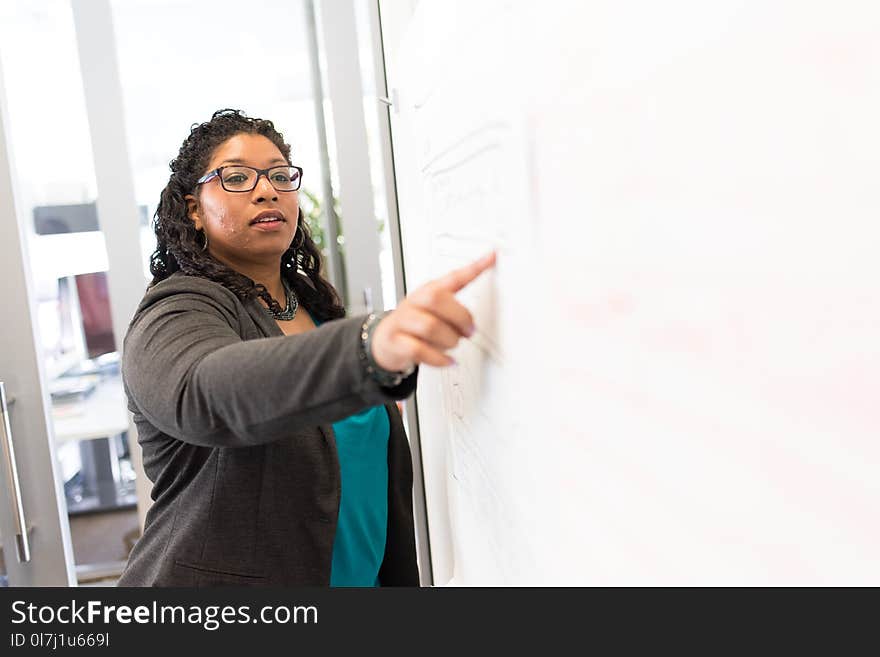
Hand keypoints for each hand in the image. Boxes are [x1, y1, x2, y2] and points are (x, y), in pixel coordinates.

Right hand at [370, 251, 496, 370]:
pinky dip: (437, 358)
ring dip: (448, 340)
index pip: (453, 276)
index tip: (492, 257)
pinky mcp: (394, 340)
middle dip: (459, 317)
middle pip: (436, 299)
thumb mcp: (433, 312)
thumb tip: (474, 323)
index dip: (473, 267)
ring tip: (452, 345)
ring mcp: (402, 320)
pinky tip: (446, 360)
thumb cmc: (415, 325)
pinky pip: (418, 349)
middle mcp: (414, 302)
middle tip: (469, 331)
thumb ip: (455, 311)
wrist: (385, 341)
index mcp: (428, 291)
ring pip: (429, 326)